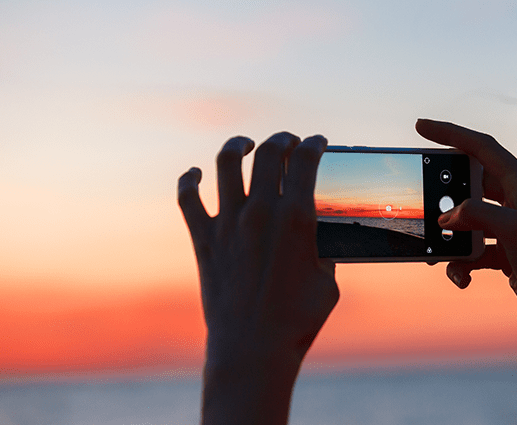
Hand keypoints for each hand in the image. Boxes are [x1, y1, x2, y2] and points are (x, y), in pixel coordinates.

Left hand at [178, 133, 338, 423]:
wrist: (253, 349)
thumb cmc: (298, 319)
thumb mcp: (328, 279)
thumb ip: (324, 249)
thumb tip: (320, 235)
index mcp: (296, 218)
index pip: (305, 160)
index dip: (313, 143)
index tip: (317, 142)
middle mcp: (260, 212)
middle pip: (269, 152)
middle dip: (282, 139)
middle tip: (289, 142)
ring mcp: (228, 224)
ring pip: (227, 162)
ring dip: (238, 146)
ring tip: (245, 145)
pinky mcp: (204, 240)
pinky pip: (188, 198)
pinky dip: (189, 179)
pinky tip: (195, 173)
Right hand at [416, 119, 516, 352]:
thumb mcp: (516, 232)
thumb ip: (478, 215)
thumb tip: (447, 218)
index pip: (482, 147)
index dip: (451, 134)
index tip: (421, 127)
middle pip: (470, 184)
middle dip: (444, 196)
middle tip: (423, 200)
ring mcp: (511, 228)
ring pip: (466, 222)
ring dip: (449, 239)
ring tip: (437, 252)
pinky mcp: (506, 254)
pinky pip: (472, 252)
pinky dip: (461, 265)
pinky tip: (462, 280)